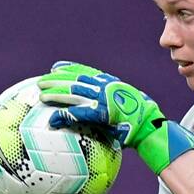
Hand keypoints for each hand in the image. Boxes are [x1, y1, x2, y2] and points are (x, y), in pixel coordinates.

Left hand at [38, 61, 193, 173]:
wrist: (152, 127)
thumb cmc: (139, 120)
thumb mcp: (125, 103)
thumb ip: (110, 101)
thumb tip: (99, 107)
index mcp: (111, 83)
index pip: (86, 71)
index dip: (70, 68)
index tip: (56, 67)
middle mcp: (106, 88)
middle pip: (76, 80)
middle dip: (57, 79)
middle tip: (42, 80)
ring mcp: (104, 99)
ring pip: (74, 93)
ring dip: (56, 93)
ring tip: (41, 94)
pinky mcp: (103, 114)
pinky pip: (79, 113)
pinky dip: (65, 115)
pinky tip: (53, 118)